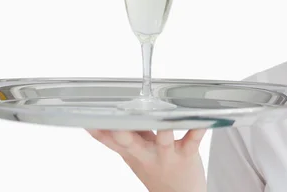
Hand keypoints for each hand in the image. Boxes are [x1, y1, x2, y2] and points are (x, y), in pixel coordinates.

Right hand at [87, 128, 207, 191]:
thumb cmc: (158, 169)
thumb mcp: (136, 154)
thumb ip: (125, 136)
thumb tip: (110, 116)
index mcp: (132, 151)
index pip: (109, 140)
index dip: (97, 130)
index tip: (85, 117)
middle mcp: (146, 154)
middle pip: (130, 142)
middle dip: (121, 133)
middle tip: (115, 123)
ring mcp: (167, 155)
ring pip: (162, 141)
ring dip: (163, 131)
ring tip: (163, 119)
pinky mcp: (187, 154)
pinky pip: (193, 139)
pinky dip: (198, 128)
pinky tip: (202, 119)